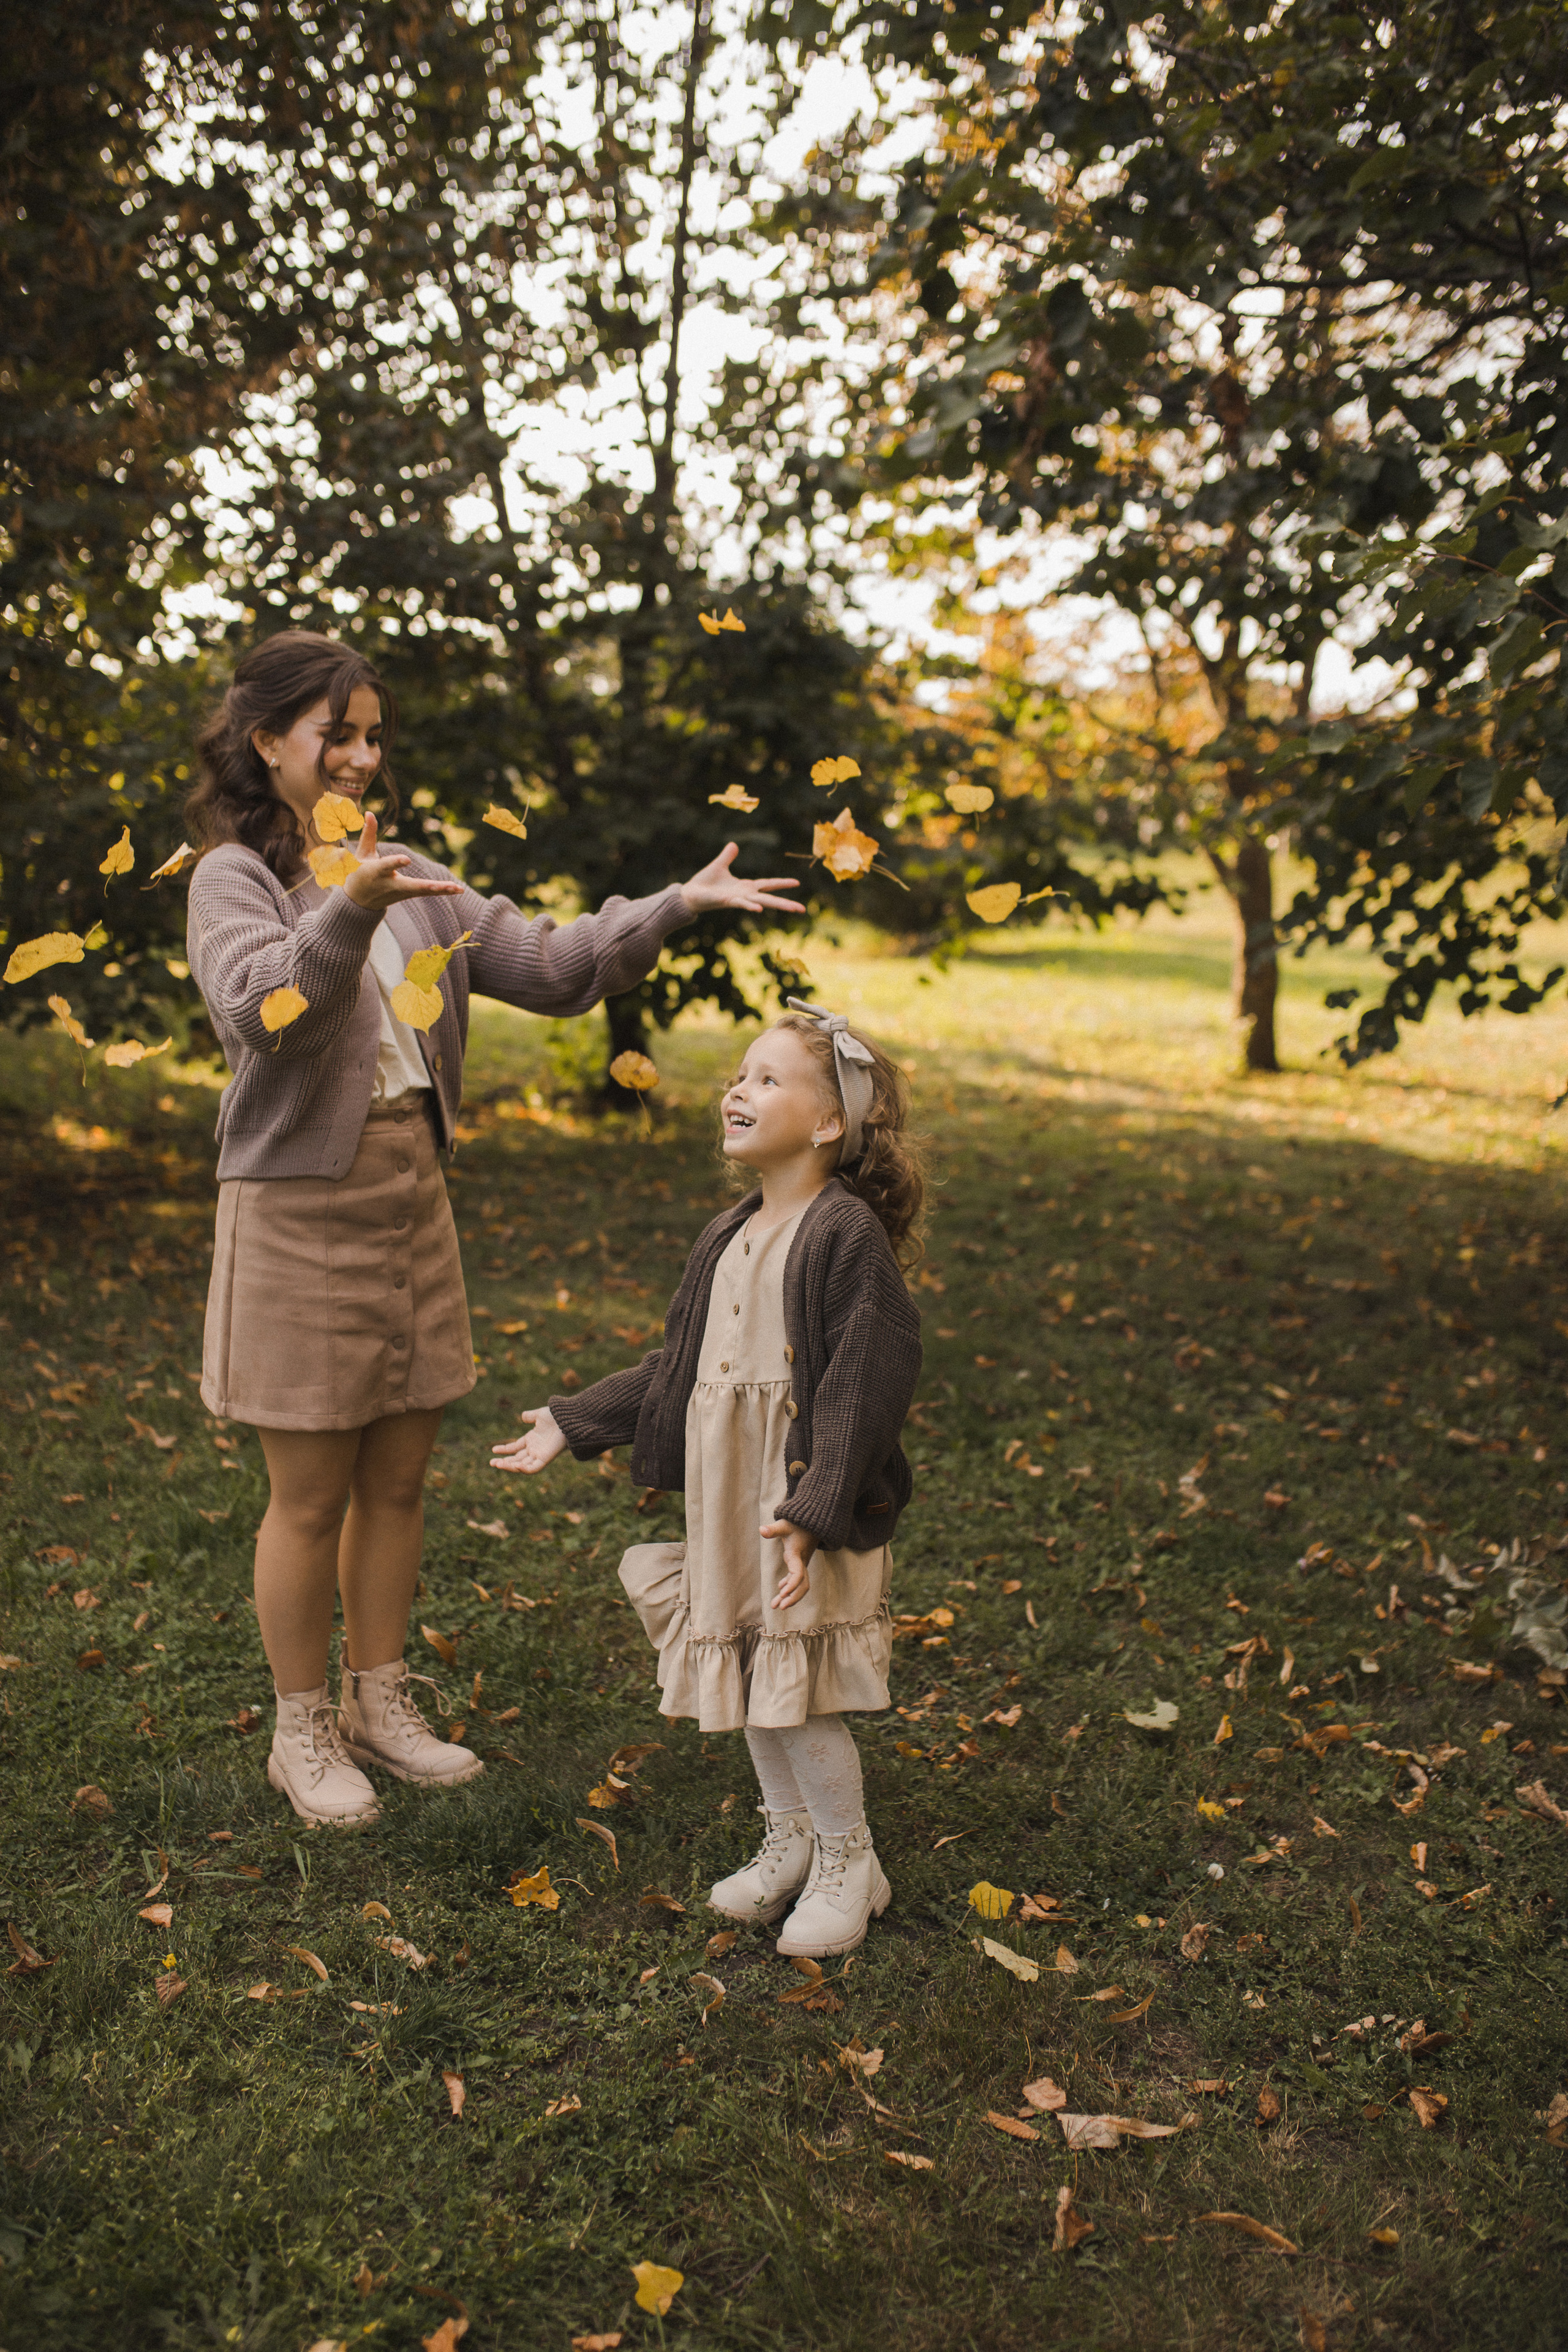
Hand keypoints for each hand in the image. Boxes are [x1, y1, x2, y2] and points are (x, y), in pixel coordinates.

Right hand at [343, 810, 464, 909]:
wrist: (358, 901)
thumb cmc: (359, 872)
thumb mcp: (361, 853)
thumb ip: (368, 833)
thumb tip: (368, 812)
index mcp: (376, 872)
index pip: (386, 866)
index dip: (396, 863)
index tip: (407, 859)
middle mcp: (390, 884)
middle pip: (410, 886)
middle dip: (425, 886)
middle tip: (439, 885)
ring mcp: (401, 892)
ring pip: (422, 891)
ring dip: (440, 890)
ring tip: (458, 888)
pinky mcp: (409, 895)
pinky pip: (427, 893)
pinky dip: (442, 891)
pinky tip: (459, 890)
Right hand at [490, 1407, 568, 1475]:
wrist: (568, 1418)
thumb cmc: (557, 1416)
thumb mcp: (540, 1415)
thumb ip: (531, 1416)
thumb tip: (523, 1416)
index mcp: (532, 1439)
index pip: (515, 1448)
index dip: (504, 1450)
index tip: (493, 1450)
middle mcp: (535, 1449)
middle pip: (516, 1459)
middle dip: (504, 1462)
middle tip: (491, 1463)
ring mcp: (539, 1455)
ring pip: (522, 1465)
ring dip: (510, 1466)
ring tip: (497, 1464)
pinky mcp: (545, 1459)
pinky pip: (534, 1468)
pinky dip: (525, 1469)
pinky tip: (515, 1466)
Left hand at [680, 841, 801, 919]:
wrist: (690, 893)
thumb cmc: (704, 882)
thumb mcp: (719, 866)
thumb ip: (727, 856)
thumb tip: (733, 844)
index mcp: (745, 887)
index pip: (768, 884)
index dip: (782, 883)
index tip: (797, 883)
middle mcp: (744, 894)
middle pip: (770, 898)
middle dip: (786, 903)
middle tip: (802, 909)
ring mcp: (738, 899)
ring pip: (761, 902)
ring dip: (777, 905)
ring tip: (793, 909)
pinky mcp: (727, 901)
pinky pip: (741, 903)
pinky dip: (750, 905)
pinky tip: (760, 909)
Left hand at [761, 1516, 814, 1608]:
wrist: (812, 1521)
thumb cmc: (797, 1523)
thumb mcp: (784, 1524)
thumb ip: (773, 1529)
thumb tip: (761, 1530)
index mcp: (797, 1555)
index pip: (798, 1574)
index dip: (792, 1585)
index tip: (782, 1593)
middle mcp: (802, 1562)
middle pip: (802, 1585)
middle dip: (792, 1598)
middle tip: (779, 1608)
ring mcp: (802, 1564)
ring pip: (800, 1585)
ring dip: (790, 1596)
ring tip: (775, 1606)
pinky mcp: (799, 1564)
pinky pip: (796, 1580)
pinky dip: (789, 1587)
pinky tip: (780, 1591)